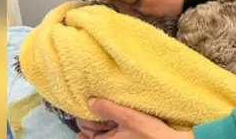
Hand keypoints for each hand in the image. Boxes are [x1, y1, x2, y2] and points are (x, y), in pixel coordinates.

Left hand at [76, 98, 194, 138]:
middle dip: (98, 115)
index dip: (87, 114)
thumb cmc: (151, 135)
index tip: (93, 102)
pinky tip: (125, 111)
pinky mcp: (131, 136)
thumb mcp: (128, 117)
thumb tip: (90, 101)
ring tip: (117, 105)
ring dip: (110, 116)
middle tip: (105, 102)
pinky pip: (118, 128)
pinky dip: (119, 120)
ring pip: (107, 127)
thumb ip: (107, 108)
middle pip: (94, 128)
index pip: (84, 129)